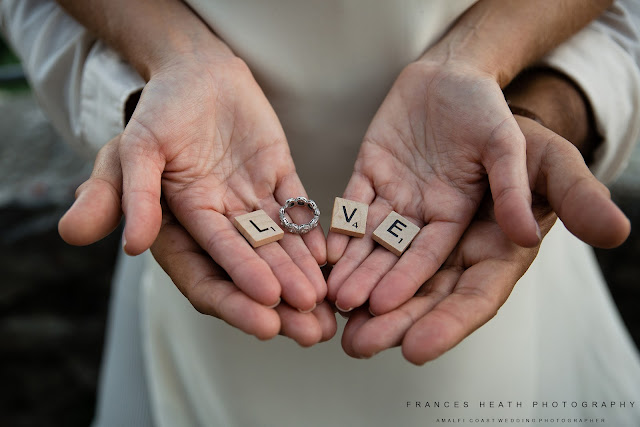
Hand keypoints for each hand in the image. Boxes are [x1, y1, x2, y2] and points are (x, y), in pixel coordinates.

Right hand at [58, 53, 326, 333]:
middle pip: (253, 271)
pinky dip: (314, 235)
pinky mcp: (278, 179)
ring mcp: (252, 202)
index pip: (209, 272)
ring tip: (330, 304)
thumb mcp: (132, 150)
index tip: (267, 316)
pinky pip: (299, 211)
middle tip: (313, 332)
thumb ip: (132, 196)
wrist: (195, 71)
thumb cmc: (158, 111)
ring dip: (305, 276)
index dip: (237, 295)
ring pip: (281, 248)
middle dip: (282, 302)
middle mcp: (221, 222)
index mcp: (182, 224)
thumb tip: (132, 245)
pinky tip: (334, 258)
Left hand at [339, 116, 628, 363]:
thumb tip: (529, 234)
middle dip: (389, 315)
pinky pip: (354, 213)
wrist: (460, 81)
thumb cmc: (505, 119)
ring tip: (335, 306)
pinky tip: (323, 259)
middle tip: (360, 343)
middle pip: (416, 284)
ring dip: (358, 281)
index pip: (470, 291)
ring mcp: (404, 208)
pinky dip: (340, 236)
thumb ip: (547, 194)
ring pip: (379, 254)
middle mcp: (442, 232)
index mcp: (487, 238)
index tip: (417, 348)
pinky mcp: (373, 182)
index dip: (445, 321)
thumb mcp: (543, 155)